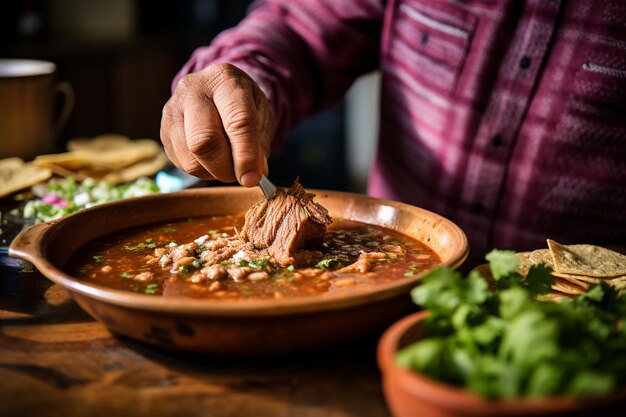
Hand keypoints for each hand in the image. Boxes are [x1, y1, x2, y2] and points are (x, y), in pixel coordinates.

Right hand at [160, 63, 271, 186]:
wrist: (216, 91)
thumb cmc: (242, 104)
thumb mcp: (261, 115)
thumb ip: (260, 144)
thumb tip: (252, 175)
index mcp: (225, 80)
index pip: (237, 121)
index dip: (246, 155)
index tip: (253, 178)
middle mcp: (193, 90)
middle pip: (204, 140)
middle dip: (225, 167)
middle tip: (240, 176)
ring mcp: (173, 110)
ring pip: (190, 157)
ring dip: (213, 172)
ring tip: (227, 165)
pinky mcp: (164, 130)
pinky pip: (181, 163)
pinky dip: (202, 171)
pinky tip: (212, 160)